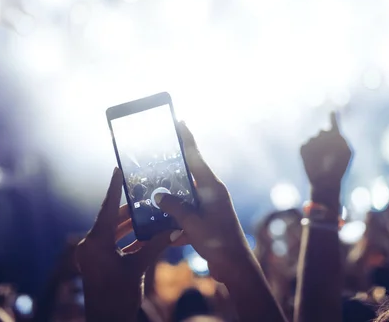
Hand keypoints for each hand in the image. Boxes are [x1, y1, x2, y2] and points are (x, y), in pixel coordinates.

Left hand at [76, 168, 171, 321]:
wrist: (107, 321)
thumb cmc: (118, 297)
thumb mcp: (138, 268)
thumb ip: (155, 246)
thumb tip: (174, 229)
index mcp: (96, 243)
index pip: (107, 209)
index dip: (114, 188)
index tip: (118, 169)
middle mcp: (90, 245)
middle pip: (111, 219)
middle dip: (130, 209)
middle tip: (145, 195)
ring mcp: (91, 254)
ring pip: (112, 231)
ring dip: (130, 224)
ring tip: (148, 212)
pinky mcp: (96, 262)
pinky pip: (112, 243)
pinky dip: (126, 238)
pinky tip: (144, 233)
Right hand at [156, 122, 252, 283]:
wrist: (235, 266)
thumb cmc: (218, 242)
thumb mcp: (192, 222)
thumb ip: (174, 207)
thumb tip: (158, 195)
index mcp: (212, 186)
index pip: (196, 157)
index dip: (187, 138)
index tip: (180, 121)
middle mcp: (212, 192)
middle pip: (190, 173)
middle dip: (174, 168)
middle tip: (156, 157)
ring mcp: (210, 207)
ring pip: (186, 195)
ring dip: (173, 197)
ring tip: (153, 191)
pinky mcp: (207, 221)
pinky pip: (188, 213)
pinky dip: (177, 219)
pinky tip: (166, 228)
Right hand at [300, 112, 351, 213]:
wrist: (326, 182)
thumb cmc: (339, 168)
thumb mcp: (346, 151)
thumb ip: (340, 137)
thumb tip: (328, 131)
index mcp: (335, 139)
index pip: (334, 125)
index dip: (333, 118)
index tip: (333, 111)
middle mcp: (323, 139)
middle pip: (323, 132)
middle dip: (326, 139)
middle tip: (331, 153)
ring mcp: (312, 144)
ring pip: (314, 138)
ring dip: (319, 148)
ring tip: (324, 160)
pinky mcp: (304, 149)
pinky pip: (306, 145)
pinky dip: (310, 152)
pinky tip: (314, 161)